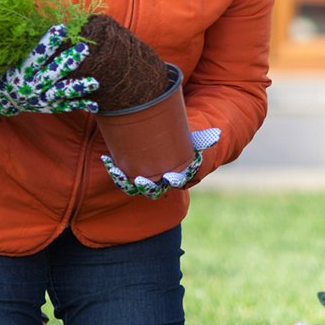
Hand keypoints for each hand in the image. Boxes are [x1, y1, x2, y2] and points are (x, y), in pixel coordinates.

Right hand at [0, 23, 98, 115]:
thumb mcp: (14, 60)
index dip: (48, 41)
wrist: (4, 99)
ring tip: (95, 82)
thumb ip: (28, 47)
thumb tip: (38, 23)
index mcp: (24, 70)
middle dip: (69, 61)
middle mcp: (33, 84)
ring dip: (78, 87)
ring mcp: (42, 97)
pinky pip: (67, 106)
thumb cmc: (13, 71)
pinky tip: (96, 105)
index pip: (37, 54)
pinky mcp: (51, 106)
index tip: (61, 28)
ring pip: (61, 91)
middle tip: (85, 49)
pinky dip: (82, 105)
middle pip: (53, 72)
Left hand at [102, 127, 220, 198]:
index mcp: (183, 175)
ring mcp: (148, 179)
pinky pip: (123, 177)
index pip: (179, 182)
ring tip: (117, 170)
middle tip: (140, 180)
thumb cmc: (192, 141)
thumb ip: (206, 138)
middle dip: (147, 187)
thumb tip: (217, 134)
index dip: (175, 180)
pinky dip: (115, 170)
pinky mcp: (134, 172)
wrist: (180, 147)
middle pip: (155, 190)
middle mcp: (164, 182)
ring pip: (135, 186)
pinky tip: (107, 159)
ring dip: (125, 180)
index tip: (170, 177)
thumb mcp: (201, 138)